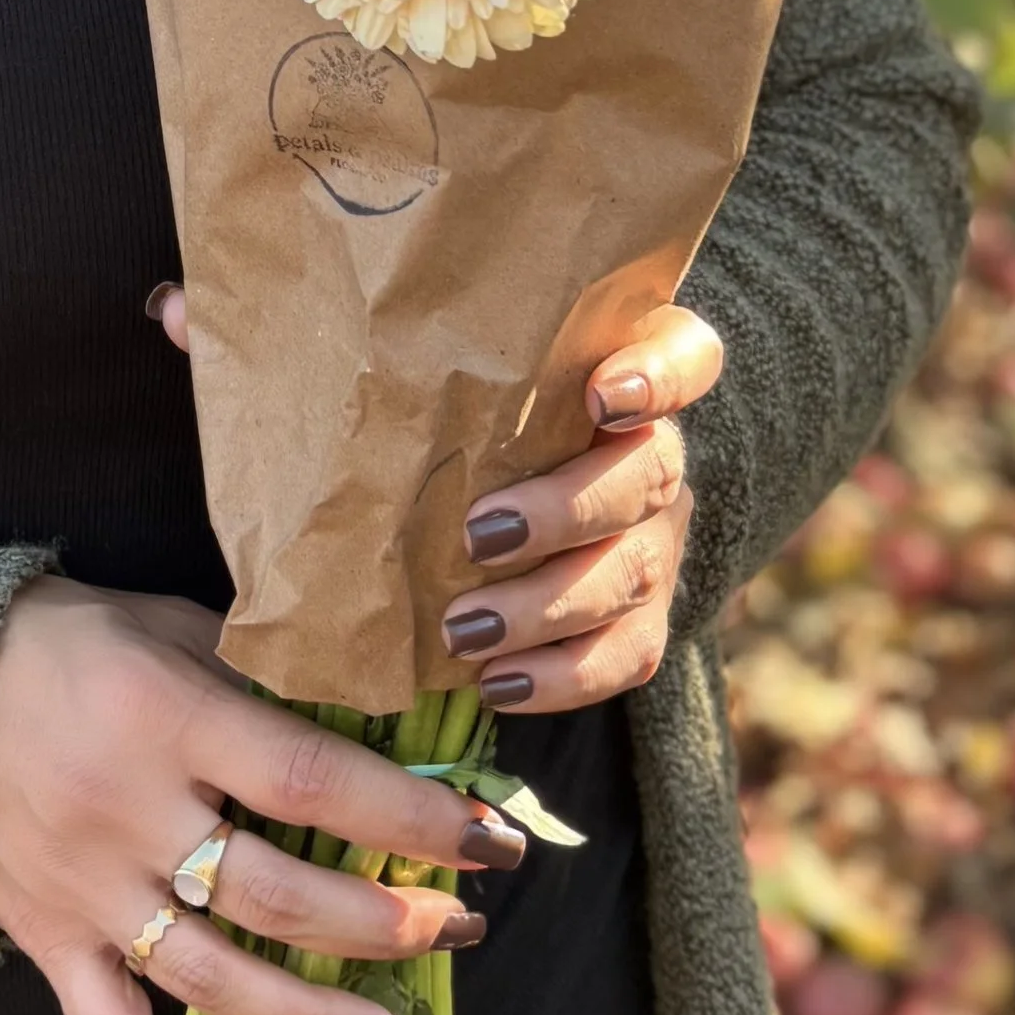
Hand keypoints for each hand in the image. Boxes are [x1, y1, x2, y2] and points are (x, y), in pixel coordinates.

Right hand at [0, 575, 526, 1014]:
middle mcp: (130, 814)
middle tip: (458, 931)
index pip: (312, 781)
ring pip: (215, 979)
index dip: (410, 818)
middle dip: (386, 923)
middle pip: (280, 895)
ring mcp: (86, 891)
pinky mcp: (46, 943)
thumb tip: (375, 703)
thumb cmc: (55, 643)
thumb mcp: (161, 623)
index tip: (489, 843)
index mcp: (166, 718)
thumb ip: (257, 666)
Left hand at [432, 301, 721, 709]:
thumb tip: (330, 332)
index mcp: (625, 375)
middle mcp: (653, 454)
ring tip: (463, 628)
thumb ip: (441, 360)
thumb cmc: (456, 421)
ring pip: (630, 572)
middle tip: (477, 534)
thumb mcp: (461, 380)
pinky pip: (627, 655)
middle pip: (647, 474)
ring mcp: (653, 541)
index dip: (658, 376)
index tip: (602, 394)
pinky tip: (498, 682)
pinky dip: (562, 677)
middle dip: (564, 510)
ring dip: (545, 606)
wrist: (482, 506)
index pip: (685, 355)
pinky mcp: (641, 618)